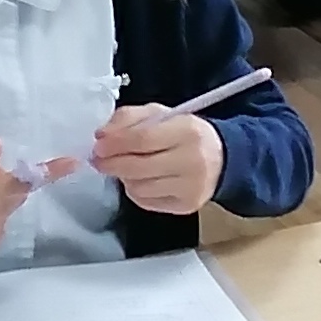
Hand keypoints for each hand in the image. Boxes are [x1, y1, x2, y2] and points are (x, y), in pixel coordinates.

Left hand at [92, 105, 224, 213]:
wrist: (222, 159)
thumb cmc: (185, 134)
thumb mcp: (161, 114)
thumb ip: (129, 118)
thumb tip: (102, 136)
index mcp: (187, 130)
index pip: (142, 139)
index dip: (115, 143)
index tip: (98, 145)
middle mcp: (192, 161)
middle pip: (138, 167)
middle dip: (111, 164)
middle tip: (98, 160)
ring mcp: (191, 187)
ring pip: (140, 187)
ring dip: (125, 177)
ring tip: (127, 167)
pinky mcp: (187, 206)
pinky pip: (147, 202)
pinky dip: (137, 191)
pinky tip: (141, 180)